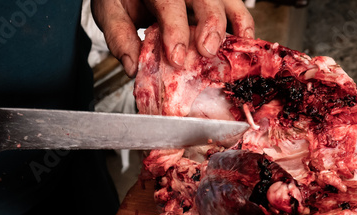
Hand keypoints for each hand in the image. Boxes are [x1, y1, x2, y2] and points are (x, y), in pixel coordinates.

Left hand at [92, 0, 254, 76]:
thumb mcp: (111, 11)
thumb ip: (120, 36)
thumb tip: (132, 66)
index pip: (169, 2)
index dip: (175, 30)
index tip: (176, 58)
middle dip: (208, 25)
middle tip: (206, 50)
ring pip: (224, 0)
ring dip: (230, 25)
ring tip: (233, 47)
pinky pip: (235, 6)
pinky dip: (243, 23)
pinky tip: (245, 40)